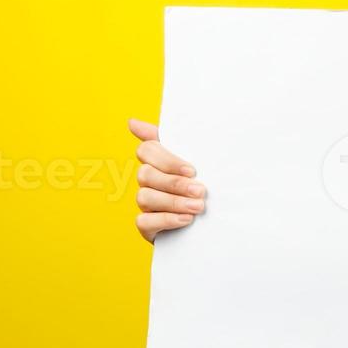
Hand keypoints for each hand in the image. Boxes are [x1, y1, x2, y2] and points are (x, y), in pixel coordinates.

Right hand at [128, 118, 205, 242]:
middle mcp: (148, 181)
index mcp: (158, 162)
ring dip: (174, 202)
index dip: (167, 160)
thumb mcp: (197, 161)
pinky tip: (186, 220)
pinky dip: (166, 219)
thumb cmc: (204, 185)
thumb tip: (131, 122)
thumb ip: (172, 140)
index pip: (146, 150)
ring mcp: (146, 203)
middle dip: (175, 183)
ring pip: (144, 197)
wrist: (216, 220)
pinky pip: (144, 221)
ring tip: (198, 207)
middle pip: (146, 174)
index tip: (192, 170)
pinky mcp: (147, 226)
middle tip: (201, 191)